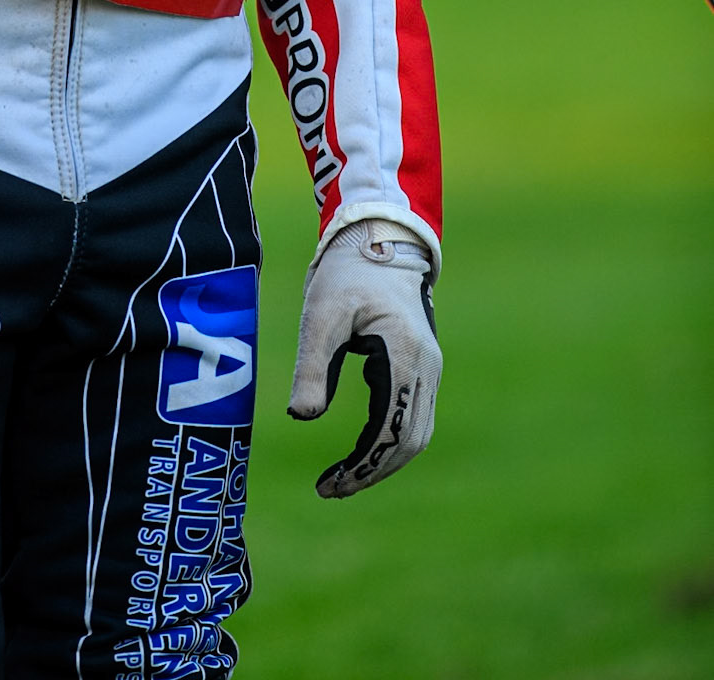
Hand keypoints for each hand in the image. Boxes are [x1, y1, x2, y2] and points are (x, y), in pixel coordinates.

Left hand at [288, 217, 440, 498]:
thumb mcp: (320, 313)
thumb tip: (302, 417)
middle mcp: (426, 367)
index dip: (363, 463)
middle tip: (331, 488)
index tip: (329, 484)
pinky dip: (388, 441)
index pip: (391, 428)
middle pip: (410, 440)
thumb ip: (313, 364)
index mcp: (404, 354)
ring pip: (416, 433)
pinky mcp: (421, 368)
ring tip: (342, 478)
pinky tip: (358, 449)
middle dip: (372, 470)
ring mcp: (429, 369)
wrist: (378, 241)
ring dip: (382, 461)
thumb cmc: (347, 274)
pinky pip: (413, 418)